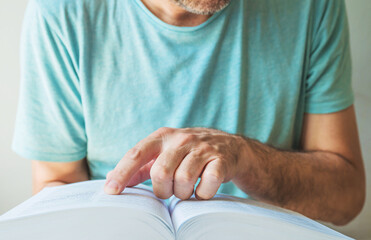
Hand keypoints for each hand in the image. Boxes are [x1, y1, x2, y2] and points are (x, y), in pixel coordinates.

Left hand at [104, 127, 243, 199]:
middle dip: (162, 190)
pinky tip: (203, 188)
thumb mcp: (164, 152)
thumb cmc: (189, 152)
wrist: (230, 147)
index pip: (136, 154)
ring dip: (183, 193)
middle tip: (169, 190)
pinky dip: (202, 194)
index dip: (122, 173)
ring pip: (183, 180)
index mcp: (163, 136)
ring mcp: (202, 149)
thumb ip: (140, 166)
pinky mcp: (220, 160)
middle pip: (160, 173)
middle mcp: (181, 139)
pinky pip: (206, 186)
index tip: (111, 191)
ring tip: (187, 188)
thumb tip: (111, 178)